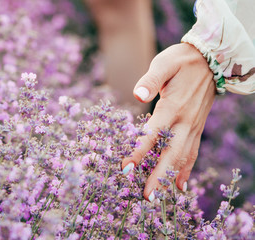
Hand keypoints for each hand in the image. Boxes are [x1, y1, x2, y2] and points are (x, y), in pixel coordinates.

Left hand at [122, 43, 215, 200]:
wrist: (211, 59)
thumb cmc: (181, 61)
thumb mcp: (164, 64)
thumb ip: (150, 80)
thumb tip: (138, 96)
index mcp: (173, 107)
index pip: (153, 134)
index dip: (138, 152)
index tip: (126, 169)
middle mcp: (185, 121)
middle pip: (171, 153)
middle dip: (158, 176)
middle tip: (146, 197)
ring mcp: (194, 126)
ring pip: (183, 157)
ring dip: (171, 177)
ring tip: (160, 196)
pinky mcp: (197, 127)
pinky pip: (193, 152)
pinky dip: (186, 169)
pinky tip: (181, 185)